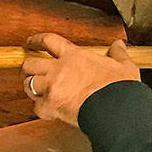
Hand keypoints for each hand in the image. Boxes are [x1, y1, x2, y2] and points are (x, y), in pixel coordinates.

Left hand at [22, 33, 140, 126]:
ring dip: (30, 86)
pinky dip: (40, 108)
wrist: (118, 111)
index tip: (30, 42)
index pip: (48, 41)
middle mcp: (59, 69)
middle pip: (30, 63)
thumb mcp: (123, 66)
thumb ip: (118, 54)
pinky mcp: (51, 106)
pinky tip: (47, 109)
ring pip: (28, 83)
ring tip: (35, 89)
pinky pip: (36, 107)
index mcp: (75, 56)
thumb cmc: (121, 90)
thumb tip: (118, 45)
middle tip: (29, 70)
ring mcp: (52, 88)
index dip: (36, 40)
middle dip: (27, 67)